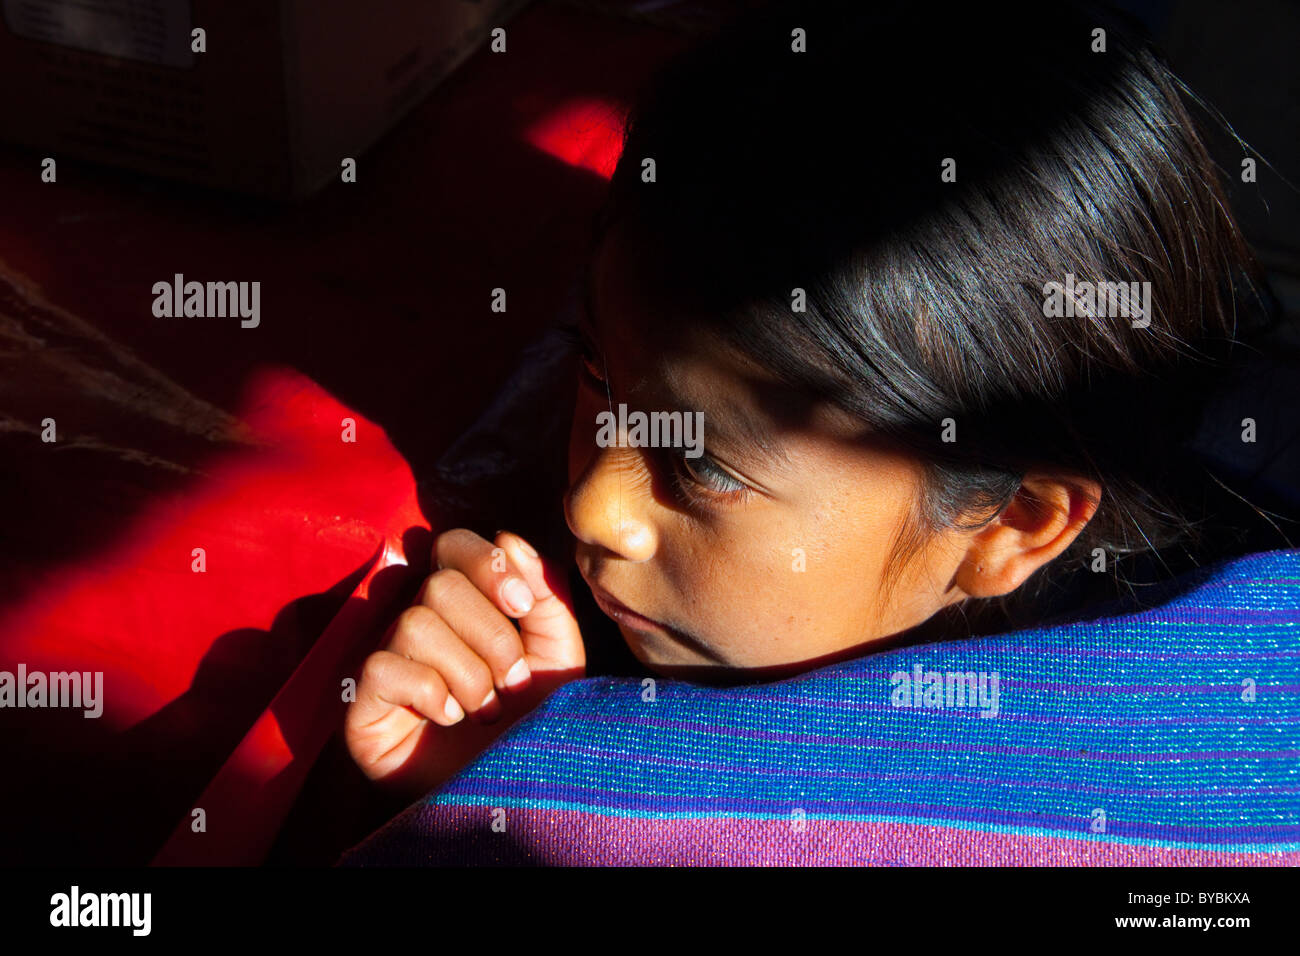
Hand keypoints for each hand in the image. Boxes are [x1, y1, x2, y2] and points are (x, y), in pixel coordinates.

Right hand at [345, 529, 584, 794]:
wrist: (515, 791)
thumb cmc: (535, 723)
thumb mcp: (559, 655)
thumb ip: (545, 595)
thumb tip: (508, 539)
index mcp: (464, 605)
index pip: (453, 545)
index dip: (486, 566)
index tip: (521, 606)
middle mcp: (419, 624)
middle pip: (440, 585)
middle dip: (491, 637)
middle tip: (512, 683)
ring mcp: (387, 662)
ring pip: (416, 624)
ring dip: (467, 674)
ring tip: (484, 710)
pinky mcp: (361, 704)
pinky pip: (383, 666)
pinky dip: (429, 692)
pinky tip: (449, 719)